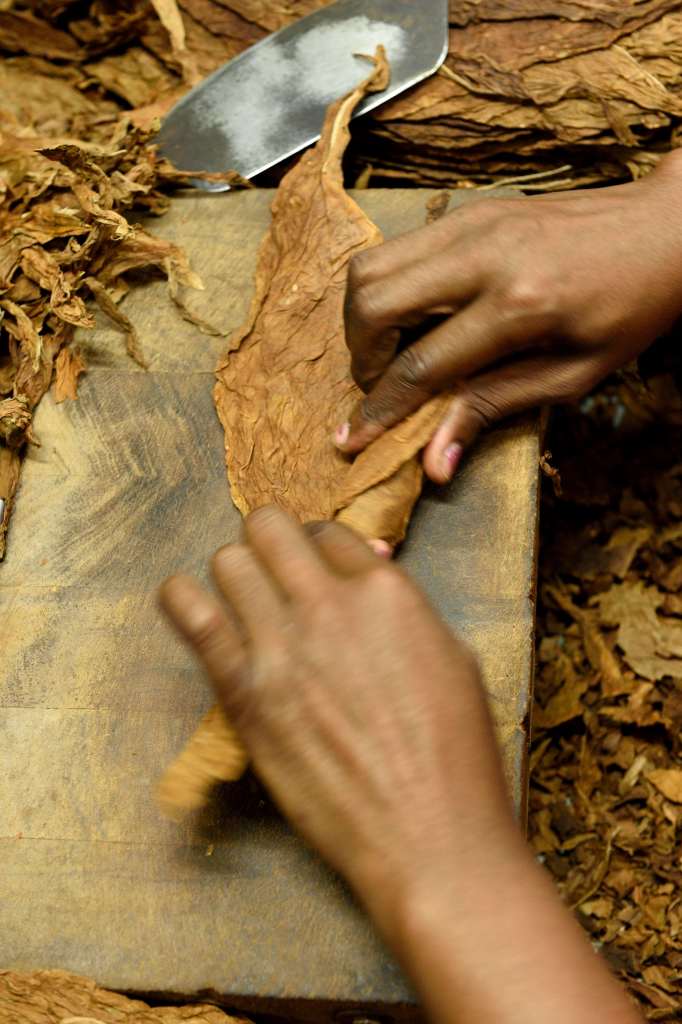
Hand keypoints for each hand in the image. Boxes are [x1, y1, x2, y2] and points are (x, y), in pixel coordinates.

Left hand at [160, 506, 518, 925]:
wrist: (428, 836)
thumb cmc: (454, 755)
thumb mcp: (451, 658)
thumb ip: (402, 609)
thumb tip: (369, 570)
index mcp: (387, 592)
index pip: (329, 532)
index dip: (319, 550)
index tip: (314, 573)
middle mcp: (330, 604)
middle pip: (269, 527)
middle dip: (270, 544)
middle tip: (274, 575)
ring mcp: (282, 645)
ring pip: (228, 561)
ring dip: (234, 575)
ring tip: (242, 604)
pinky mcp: (244, 690)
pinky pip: (191, 614)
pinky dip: (181, 599)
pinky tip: (186, 603)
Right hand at [338, 151, 681, 482]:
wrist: (664, 228)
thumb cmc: (630, 310)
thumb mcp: (572, 375)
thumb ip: (494, 408)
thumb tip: (434, 463)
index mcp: (518, 305)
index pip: (420, 365)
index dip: (379, 410)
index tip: (352, 440)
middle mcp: (483, 255)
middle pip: (374, 304)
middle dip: (360, 358)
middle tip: (381, 384)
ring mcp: (470, 223)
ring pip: (370, 267)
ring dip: (363, 319)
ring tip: (389, 351)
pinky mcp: (467, 211)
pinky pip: (397, 248)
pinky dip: (385, 288)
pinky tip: (413, 315)